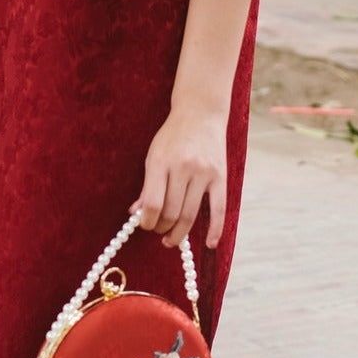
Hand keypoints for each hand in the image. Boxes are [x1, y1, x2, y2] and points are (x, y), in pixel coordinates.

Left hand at [129, 105, 227, 249]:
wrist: (200, 113)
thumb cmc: (172, 137)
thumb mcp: (153, 155)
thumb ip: (147, 186)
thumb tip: (137, 214)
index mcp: (161, 161)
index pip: (152, 203)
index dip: (146, 221)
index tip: (144, 225)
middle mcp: (183, 167)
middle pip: (171, 212)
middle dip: (162, 228)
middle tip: (158, 231)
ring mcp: (203, 172)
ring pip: (190, 214)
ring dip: (179, 233)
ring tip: (171, 239)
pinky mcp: (220, 177)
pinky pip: (218, 209)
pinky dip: (214, 230)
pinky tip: (208, 244)